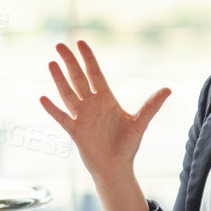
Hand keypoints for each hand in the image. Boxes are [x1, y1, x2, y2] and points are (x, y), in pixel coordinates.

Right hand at [38, 40, 170, 185]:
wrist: (116, 168)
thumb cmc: (128, 146)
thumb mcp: (139, 123)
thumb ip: (151, 106)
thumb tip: (168, 89)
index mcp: (107, 100)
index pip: (95, 74)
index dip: (88, 58)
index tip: (80, 42)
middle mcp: (92, 105)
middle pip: (78, 79)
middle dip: (69, 62)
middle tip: (59, 45)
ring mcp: (82, 117)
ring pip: (68, 94)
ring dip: (59, 79)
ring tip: (51, 63)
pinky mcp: (75, 131)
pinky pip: (62, 117)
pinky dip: (52, 109)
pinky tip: (43, 98)